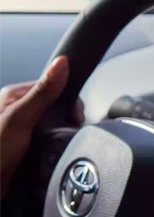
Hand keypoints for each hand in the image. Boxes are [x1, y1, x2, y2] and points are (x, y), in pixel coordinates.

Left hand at [0, 56, 83, 197]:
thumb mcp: (21, 117)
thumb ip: (43, 92)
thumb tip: (61, 64)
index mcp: (14, 96)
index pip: (54, 87)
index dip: (70, 101)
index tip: (76, 117)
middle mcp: (18, 109)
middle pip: (56, 106)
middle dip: (67, 119)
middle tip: (68, 133)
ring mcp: (22, 128)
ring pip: (54, 124)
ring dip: (62, 134)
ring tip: (60, 144)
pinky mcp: (26, 145)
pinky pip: (50, 140)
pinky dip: (56, 145)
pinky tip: (54, 152)